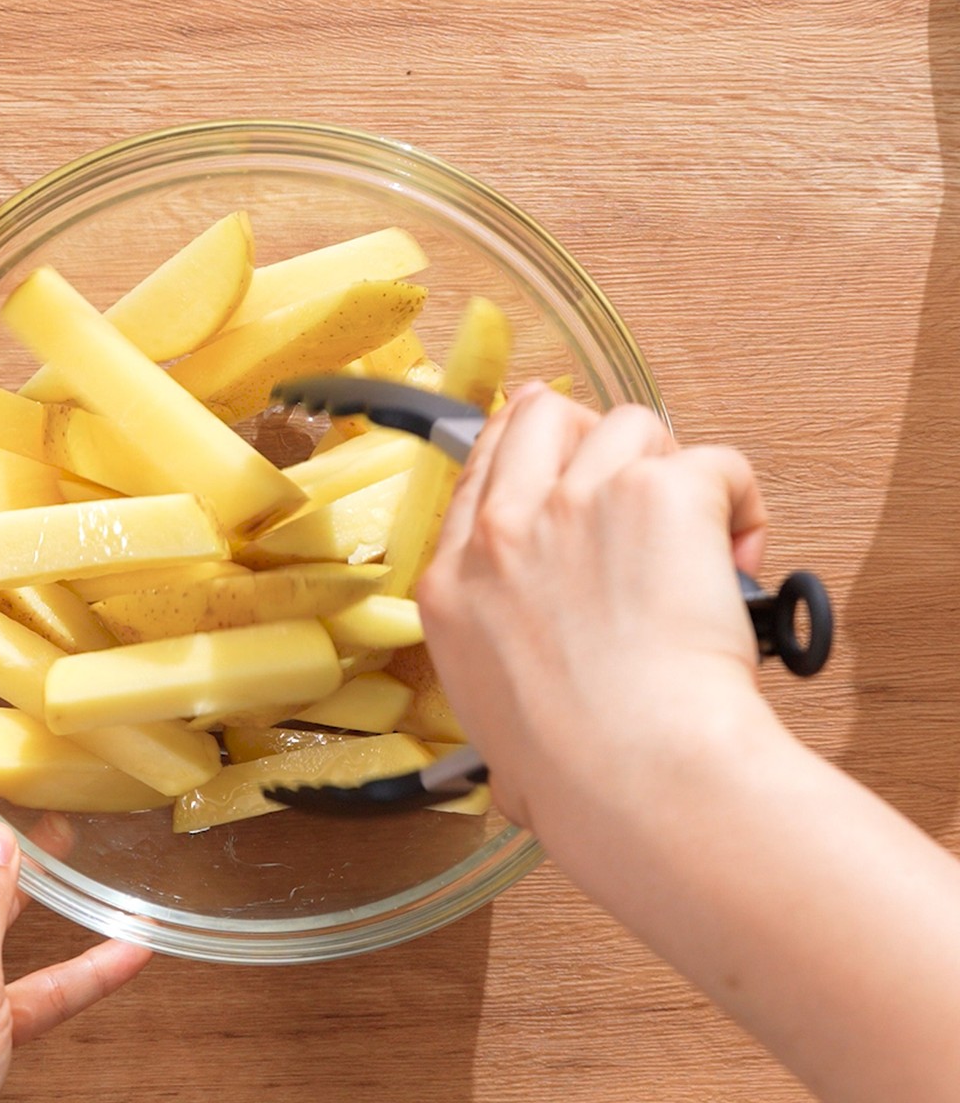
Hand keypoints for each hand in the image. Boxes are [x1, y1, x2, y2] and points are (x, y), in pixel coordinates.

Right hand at [417, 383, 768, 832]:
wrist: (635, 775)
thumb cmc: (574, 777)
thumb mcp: (486, 733)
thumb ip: (497, 706)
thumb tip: (514, 778)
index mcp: (452, 584)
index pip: (479, 469)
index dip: (530, 459)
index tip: (562, 471)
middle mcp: (503, 530)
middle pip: (540, 417)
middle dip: (587, 435)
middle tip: (633, 484)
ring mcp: (576, 502)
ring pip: (630, 425)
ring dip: (667, 468)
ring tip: (694, 534)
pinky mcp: (657, 494)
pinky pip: (716, 461)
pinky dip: (738, 501)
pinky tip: (742, 555)